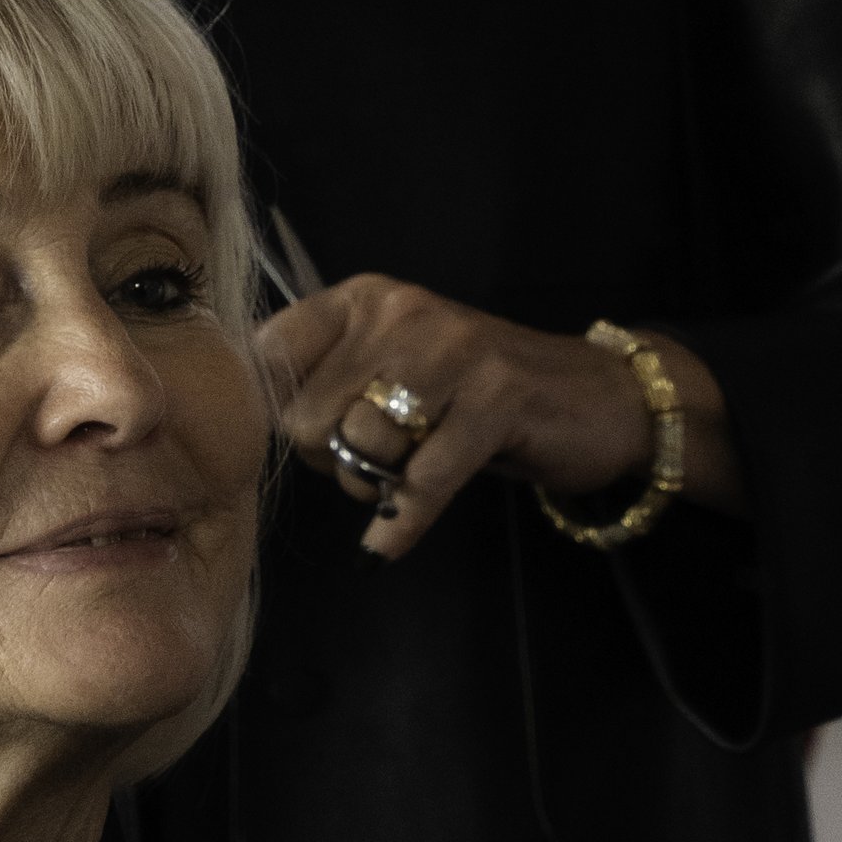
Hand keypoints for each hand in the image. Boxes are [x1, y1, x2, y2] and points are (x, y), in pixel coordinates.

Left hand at [256, 274, 743, 560]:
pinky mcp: (498, 398)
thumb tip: (246, 423)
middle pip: (309, 414)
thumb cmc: (476, 396)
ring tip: (405, 477)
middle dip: (329, 458)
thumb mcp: (395, 369)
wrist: (595, 398)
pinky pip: (423, 477)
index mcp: (366, 299)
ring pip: (363, 446)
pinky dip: (402, 521)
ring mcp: (454, 351)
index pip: (272, 352)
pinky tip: (388, 543)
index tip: (309, 435)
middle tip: (374, 462)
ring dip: (374, 484)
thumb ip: (328, 384)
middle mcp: (404, 311)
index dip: (277, 411)